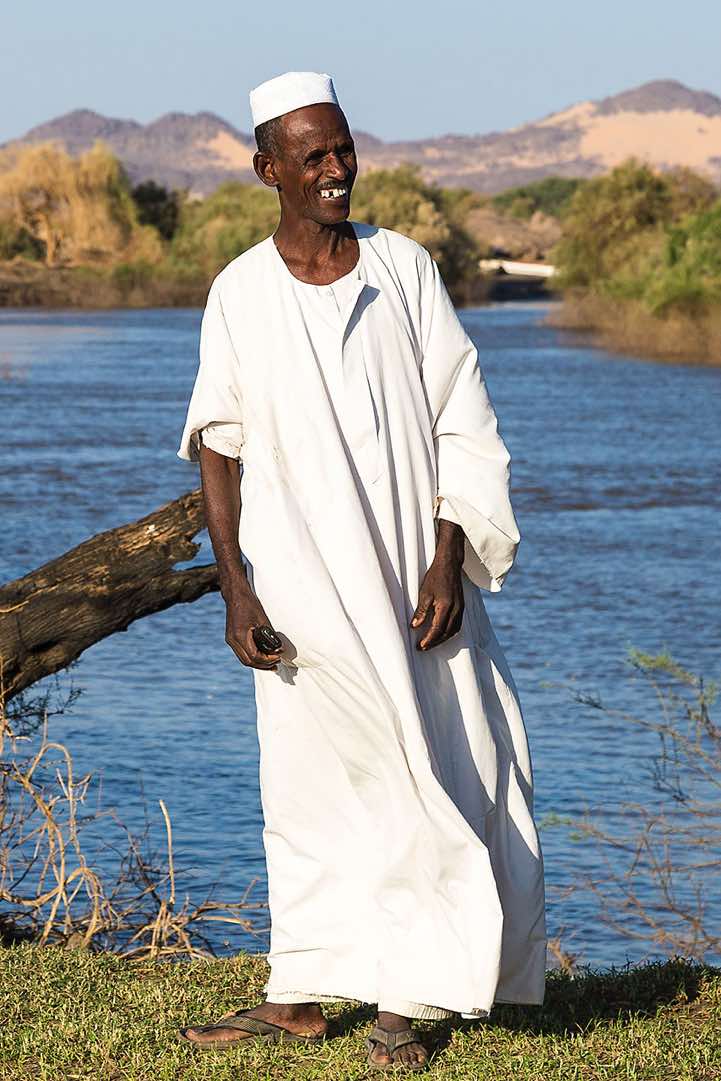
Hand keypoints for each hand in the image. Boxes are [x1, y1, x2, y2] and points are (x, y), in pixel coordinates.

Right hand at [225, 588, 283, 669]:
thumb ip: (269, 635)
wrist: (235, 595)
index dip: (267, 660)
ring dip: (257, 663)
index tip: (278, 657)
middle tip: (276, 664)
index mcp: (239, 636)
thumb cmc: (249, 604)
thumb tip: (278, 648)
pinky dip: (252, 657)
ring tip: (271, 664)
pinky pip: (241, 653)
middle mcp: (233, 640)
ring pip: (244, 659)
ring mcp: (230, 640)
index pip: (254, 656)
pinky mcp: (232, 638)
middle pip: (248, 662)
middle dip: (263, 665)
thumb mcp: (262, 619)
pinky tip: (261, 656)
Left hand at [410, 534, 464, 650]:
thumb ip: (421, 611)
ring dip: (442, 639)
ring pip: (453, 631)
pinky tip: (441, 633)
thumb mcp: (424, 593)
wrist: (450, 565)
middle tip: (423, 648)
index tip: (420, 646)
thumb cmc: (435, 576)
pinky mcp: (462, 607)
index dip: (428, 640)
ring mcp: (461, 609)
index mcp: (446, 606)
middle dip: (435, 642)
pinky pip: (457, 625)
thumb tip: (415, 626)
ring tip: (431, 642)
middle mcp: (456, 610)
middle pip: (446, 633)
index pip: (437, 629)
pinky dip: (449, 632)